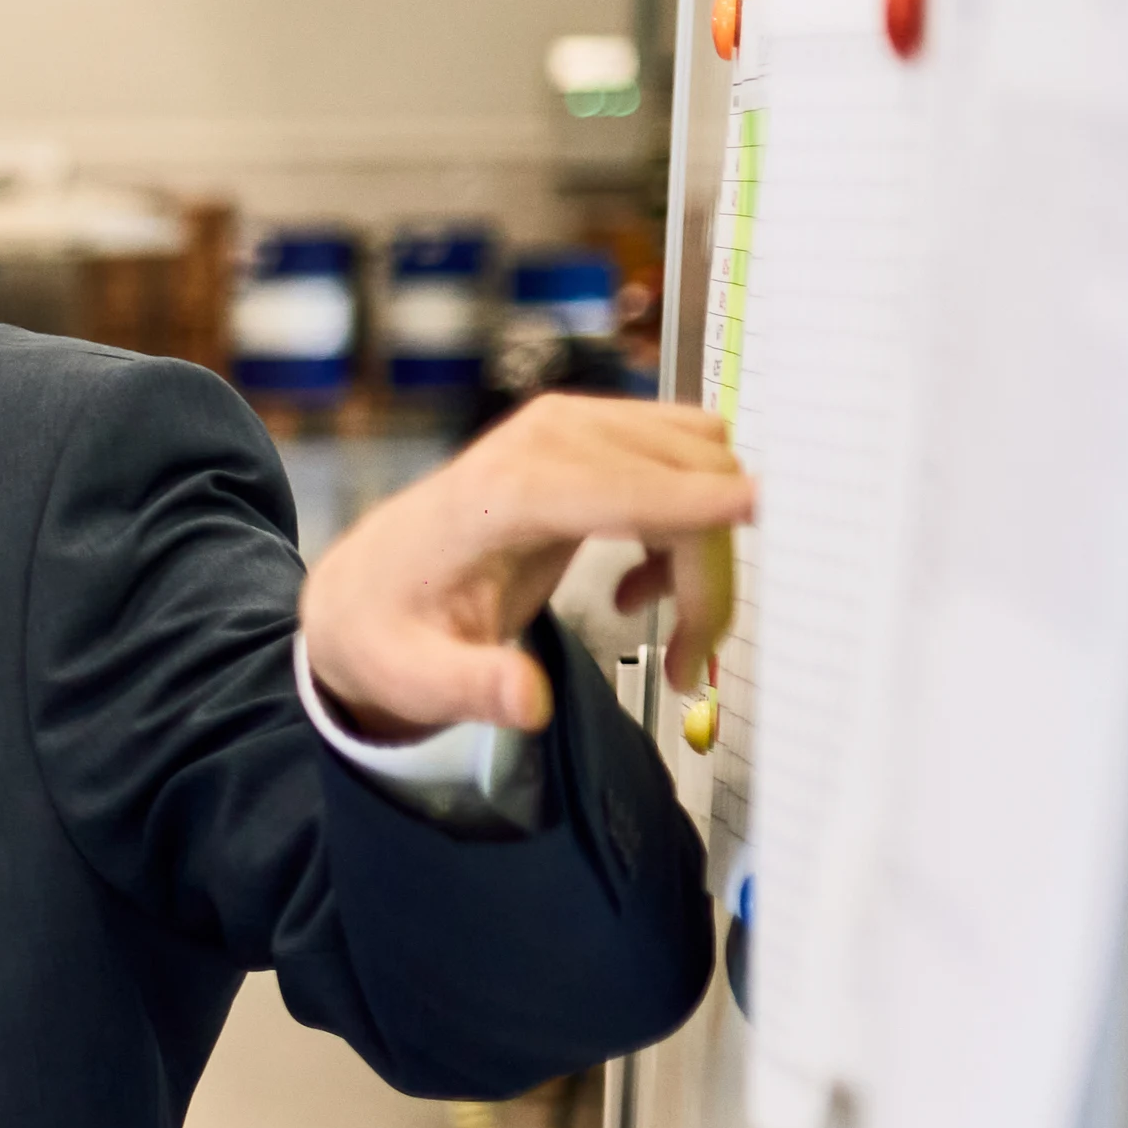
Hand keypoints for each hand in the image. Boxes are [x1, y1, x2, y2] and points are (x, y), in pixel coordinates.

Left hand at [299, 397, 751, 738]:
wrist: (367, 588)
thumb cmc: (391, 628)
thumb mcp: (411, 677)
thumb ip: (469, 689)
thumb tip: (526, 700)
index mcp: (497, 493)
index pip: (614, 484)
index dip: (688, 502)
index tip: (761, 513)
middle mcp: (544, 440)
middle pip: (682, 479)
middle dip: (708, 569)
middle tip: (689, 657)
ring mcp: (575, 428)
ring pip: (702, 466)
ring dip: (705, 549)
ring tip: (655, 618)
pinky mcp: (596, 437)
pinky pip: (691, 466)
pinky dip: (689, 527)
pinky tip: (637, 583)